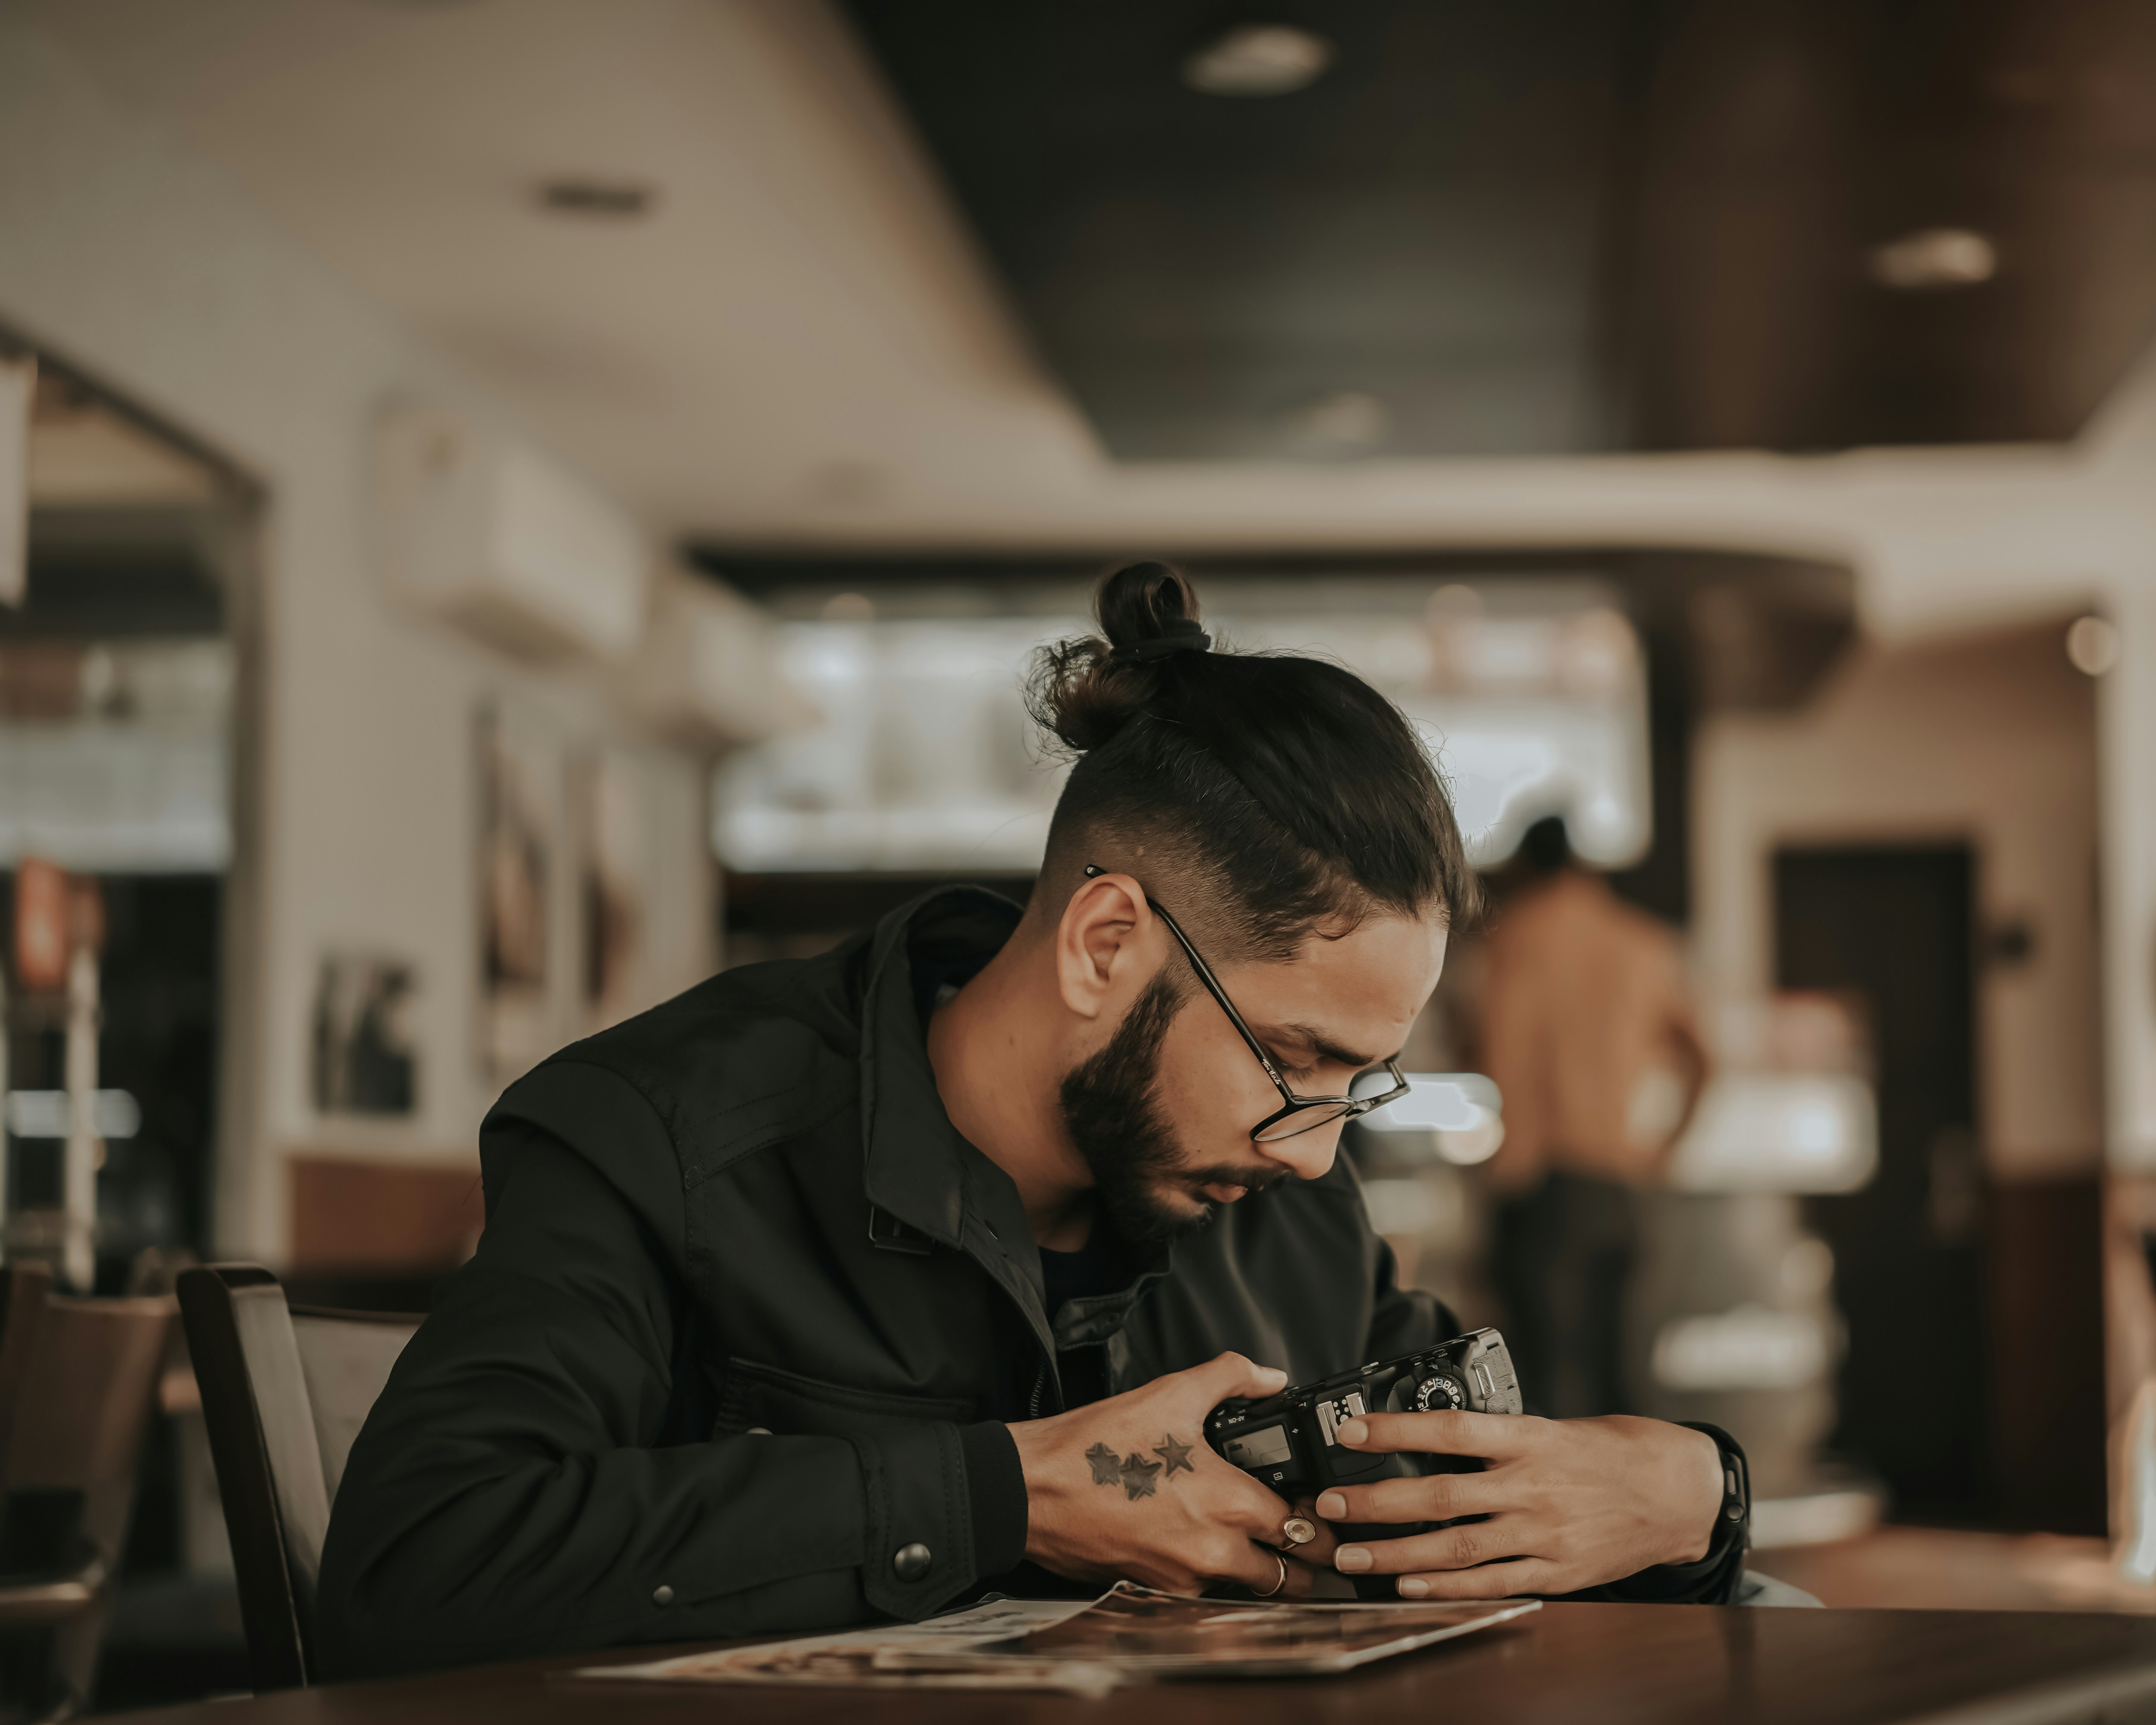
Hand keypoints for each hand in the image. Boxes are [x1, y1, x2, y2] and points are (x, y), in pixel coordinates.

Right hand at [1009, 1352, 1340, 1596]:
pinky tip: (1204, 1548)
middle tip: (1311, 1544)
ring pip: (1248, 1591)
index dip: (1324, 1522)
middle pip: (1290, 1578)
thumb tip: (1269, 1377)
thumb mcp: (1170, 1393)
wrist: (1030, 1491)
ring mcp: (1184, 1580)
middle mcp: (1214, 1554)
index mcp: (1229, 1505)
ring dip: (1262, 1575)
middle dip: (1307, 1565)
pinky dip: (1214, 1578)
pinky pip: (1204, 1595)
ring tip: (1263, 1548)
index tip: (1329, 1515)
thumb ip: (1230, 1377)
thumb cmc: (1094, 1446)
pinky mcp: (1154, 1592)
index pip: (1307, 1531)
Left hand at [1314, 1412, 1723, 1598]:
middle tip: (1327, 1507)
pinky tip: (1409, 1587)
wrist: (1679, 1491)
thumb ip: (1498, 1436)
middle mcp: (1532, 1486)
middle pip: (1439, 1495)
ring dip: (1395, 1555)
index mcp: (1530, 1438)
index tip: (1351, 1431)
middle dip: (1375, 1503)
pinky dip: (1446, 1587)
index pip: (1449, 1429)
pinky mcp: (1557, 1571)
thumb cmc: (1611, 1450)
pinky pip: (1491, 1582)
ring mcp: (1544, 1533)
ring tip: (1350, 1555)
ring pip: (1455, 1547)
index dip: (1396, 1429)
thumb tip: (1431, 1438)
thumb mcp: (1554, 1425)